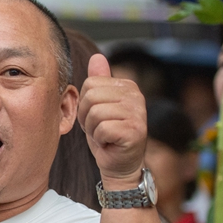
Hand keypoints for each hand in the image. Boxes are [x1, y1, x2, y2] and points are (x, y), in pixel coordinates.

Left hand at [77, 54, 146, 183]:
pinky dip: (100, 140)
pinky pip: (102, 128)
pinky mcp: (135, 130)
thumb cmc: (107, 136)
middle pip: (91, 97)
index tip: (96, 118)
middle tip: (99, 129)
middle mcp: (136, 95)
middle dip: (87, 117)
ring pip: (95, 113)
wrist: (120, 165)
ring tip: (105, 136)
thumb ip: (99, 82)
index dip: (85, 105)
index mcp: (127, 86)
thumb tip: (96, 57)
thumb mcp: (98, 106)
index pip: (90, 84)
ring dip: (93, 130)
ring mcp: (138, 112)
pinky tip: (110, 143)